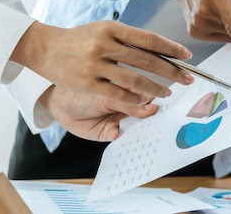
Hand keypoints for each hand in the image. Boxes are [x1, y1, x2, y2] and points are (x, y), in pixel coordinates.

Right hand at [11, 20, 194, 104]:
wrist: (43, 48)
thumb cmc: (79, 39)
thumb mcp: (103, 30)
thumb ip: (128, 39)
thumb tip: (160, 51)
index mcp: (111, 28)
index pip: (149, 39)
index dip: (171, 48)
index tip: (187, 56)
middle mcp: (104, 45)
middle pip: (146, 60)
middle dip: (172, 71)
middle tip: (187, 79)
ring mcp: (94, 65)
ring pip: (134, 80)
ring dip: (155, 89)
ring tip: (167, 93)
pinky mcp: (86, 84)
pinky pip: (117, 94)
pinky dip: (134, 99)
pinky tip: (144, 101)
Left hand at [38, 85, 158, 141]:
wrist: (57, 102)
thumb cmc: (80, 88)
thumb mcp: (106, 93)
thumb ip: (128, 102)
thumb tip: (153, 108)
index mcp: (131, 89)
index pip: (151, 94)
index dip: (162, 100)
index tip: (172, 106)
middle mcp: (129, 104)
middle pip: (150, 113)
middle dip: (157, 119)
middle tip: (164, 122)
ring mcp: (122, 119)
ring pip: (140, 127)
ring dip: (145, 131)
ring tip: (150, 132)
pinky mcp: (112, 134)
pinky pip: (126, 140)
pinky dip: (130, 141)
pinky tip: (133, 140)